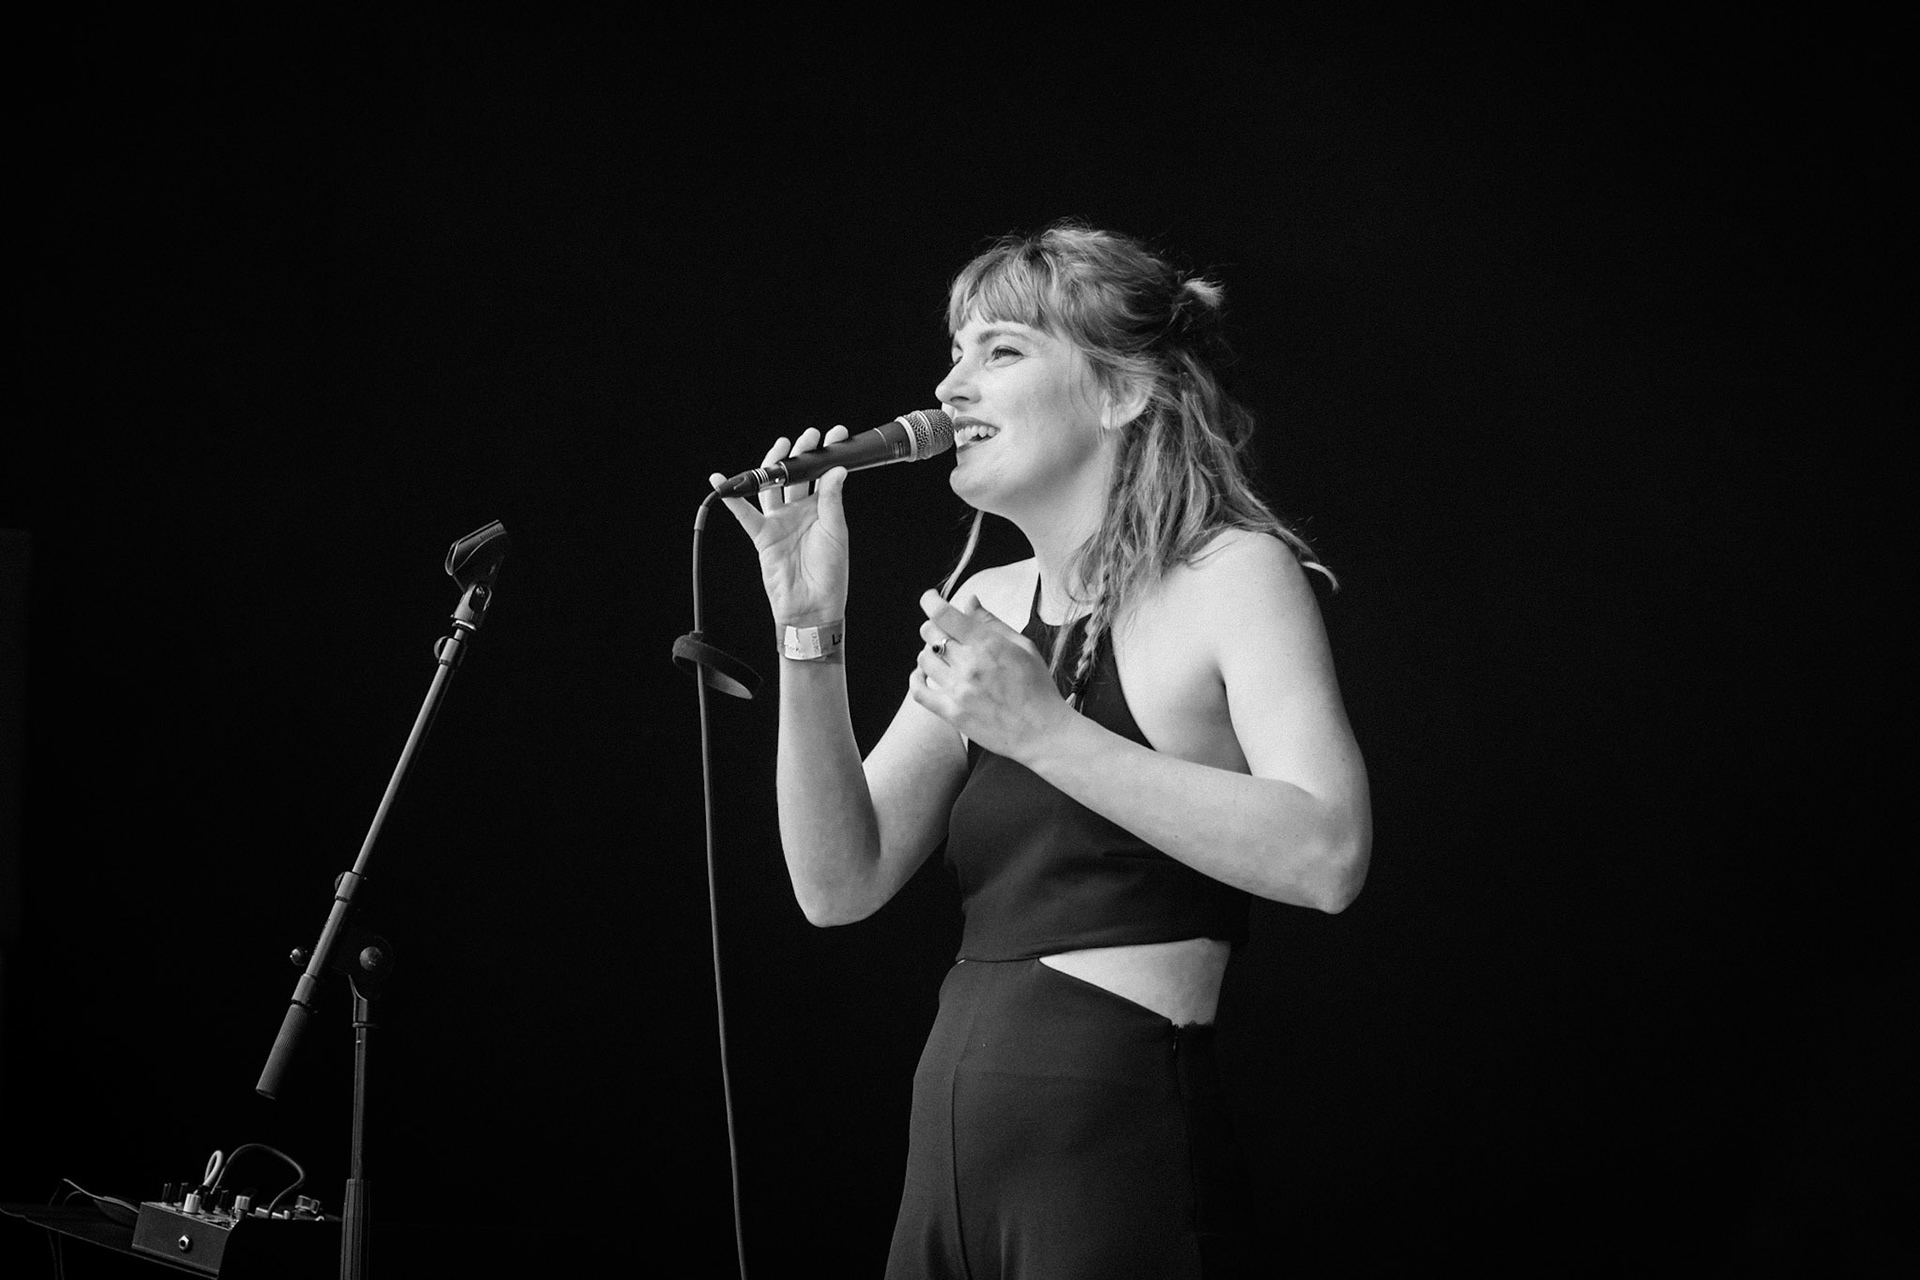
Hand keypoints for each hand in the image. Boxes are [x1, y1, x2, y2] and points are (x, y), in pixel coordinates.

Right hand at [709, 426, 851, 626]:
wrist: (813, 606)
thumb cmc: (830, 574)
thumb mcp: (835, 531)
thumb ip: (831, 499)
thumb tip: (837, 470)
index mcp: (821, 510)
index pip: (823, 476)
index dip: (827, 455)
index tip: (835, 434)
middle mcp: (799, 512)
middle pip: (795, 476)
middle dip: (800, 454)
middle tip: (808, 436)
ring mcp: (780, 522)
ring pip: (771, 487)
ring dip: (772, 466)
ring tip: (780, 445)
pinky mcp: (763, 535)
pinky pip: (745, 513)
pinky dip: (732, 498)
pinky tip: (721, 480)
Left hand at [911, 589, 1075, 760]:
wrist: (1043, 732)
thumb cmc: (1037, 687)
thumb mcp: (1023, 647)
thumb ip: (992, 623)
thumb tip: (969, 601)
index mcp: (987, 644)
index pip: (944, 614)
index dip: (931, 600)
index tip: (930, 598)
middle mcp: (969, 664)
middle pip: (930, 633)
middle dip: (935, 627)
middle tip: (946, 632)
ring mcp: (958, 690)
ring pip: (924, 659)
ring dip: (930, 652)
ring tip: (944, 656)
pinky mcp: (952, 713)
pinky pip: (919, 691)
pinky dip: (916, 678)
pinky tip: (924, 674)